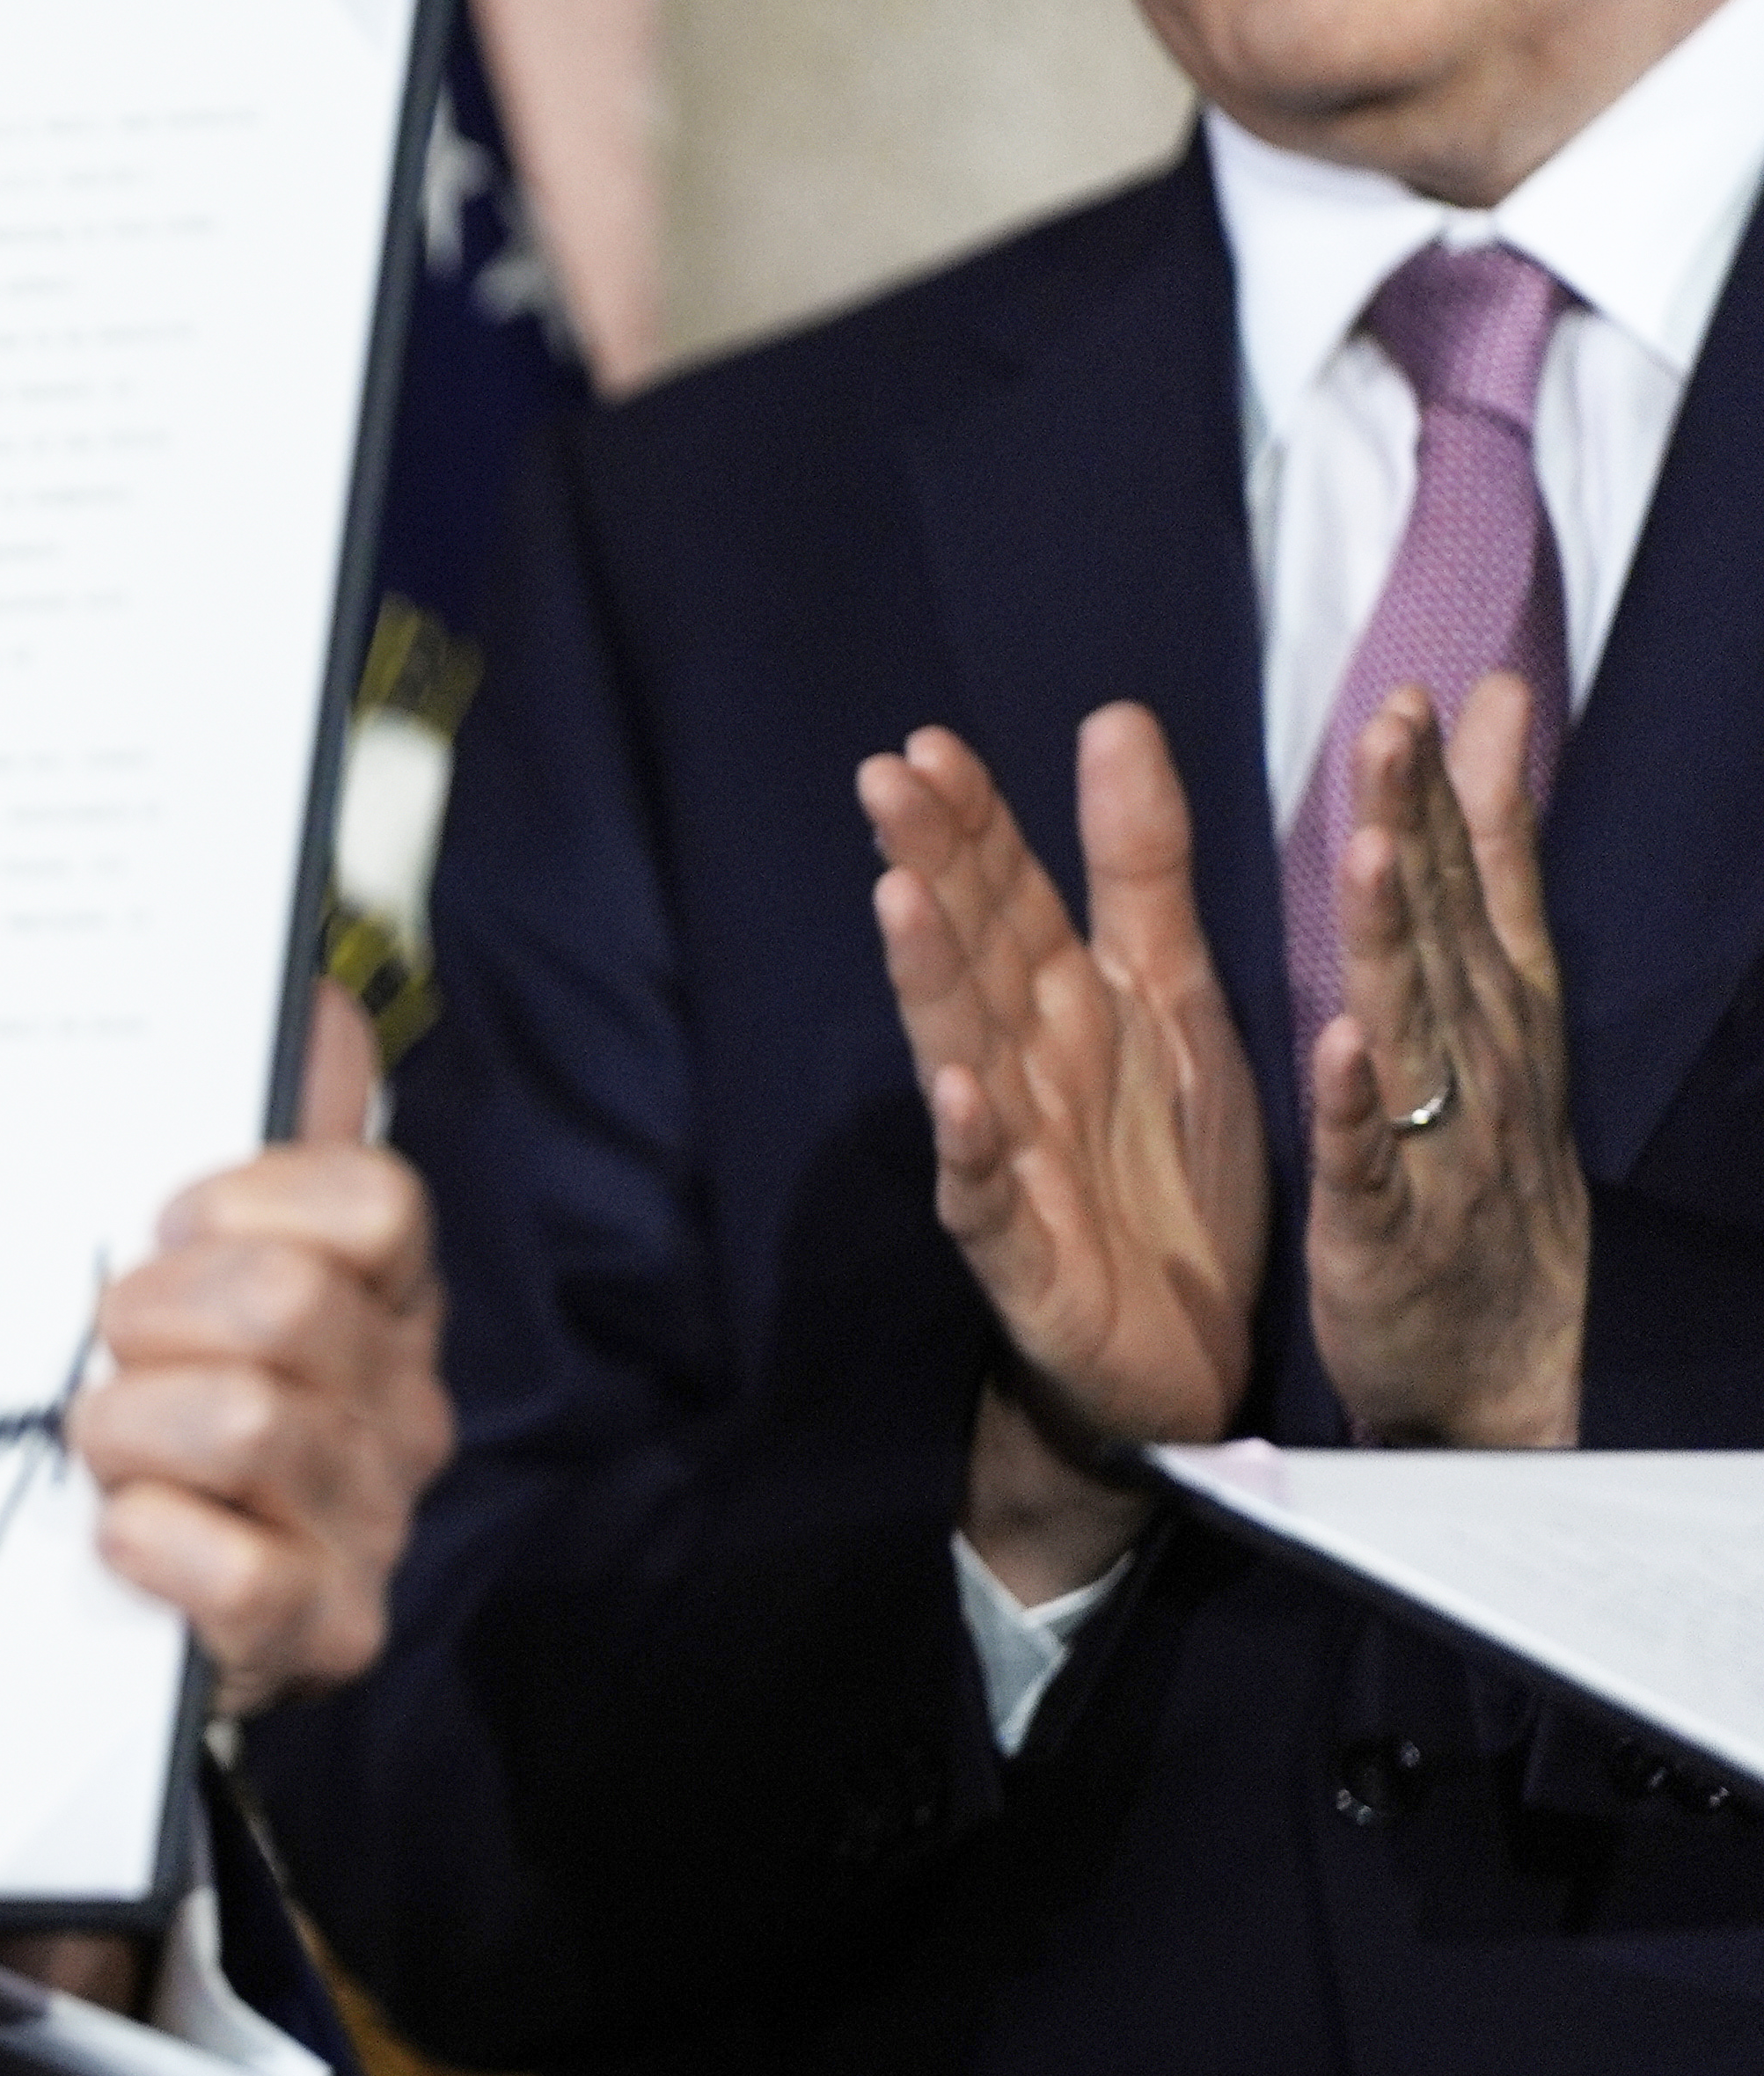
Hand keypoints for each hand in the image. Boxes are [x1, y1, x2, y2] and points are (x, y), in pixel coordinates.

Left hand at [73, 984, 449, 1723]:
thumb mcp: (191, 1255)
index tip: (166, 1225)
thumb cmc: (156, 1404)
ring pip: (248, 1425)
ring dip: (129, 1429)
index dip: (248, 1201)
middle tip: (109, 1346)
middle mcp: (397, 1403)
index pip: (375, 1201)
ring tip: (102, 1444)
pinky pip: (247, 1574)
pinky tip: (123, 1535)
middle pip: (290, 1303)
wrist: (129, 1602)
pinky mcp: (327, 1632)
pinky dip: (156, 1546)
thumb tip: (313, 997)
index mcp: (377, 1295)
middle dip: (152, 1313)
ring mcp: (372, 1522)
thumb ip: (258, 1129)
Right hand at [862, 708, 1260, 1589]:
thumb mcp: (1176, 1000)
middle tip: (886, 781)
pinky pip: (990, 1195)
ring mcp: (1011, 1160)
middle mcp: (1021, 1070)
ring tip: (901, 902)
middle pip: (972, 955)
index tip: (929, 743)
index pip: (1008, 895)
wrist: (1188, 1359)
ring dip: (929, 982)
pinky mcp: (1026, 1256)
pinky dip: (972, 1148)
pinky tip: (957, 1095)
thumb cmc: (1169, 1174)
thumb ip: (1140, 869)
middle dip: (932, 867)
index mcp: (1063, 1007)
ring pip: (961, 1053)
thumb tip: (1113, 716)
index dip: (973, 822)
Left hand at [1307, 676, 1579, 1445]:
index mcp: (1494, 1014)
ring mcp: (1434, 1148)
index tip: (1422, 694)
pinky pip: (1366, 1165)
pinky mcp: (1382, 1232)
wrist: (1504, 1364)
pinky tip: (1343, 1050)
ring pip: (1411, 1028)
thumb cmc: (1492, 1169)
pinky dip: (1357, 1109)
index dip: (1451, 790)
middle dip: (1422, 828)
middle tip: (1393, 727)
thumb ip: (1489, 868)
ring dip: (1397, 941)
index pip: (1476, 884)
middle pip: (1444, 929)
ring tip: (1378, 854)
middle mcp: (1478, 1065)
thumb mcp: (1501, 1015)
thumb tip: (1494, 725)